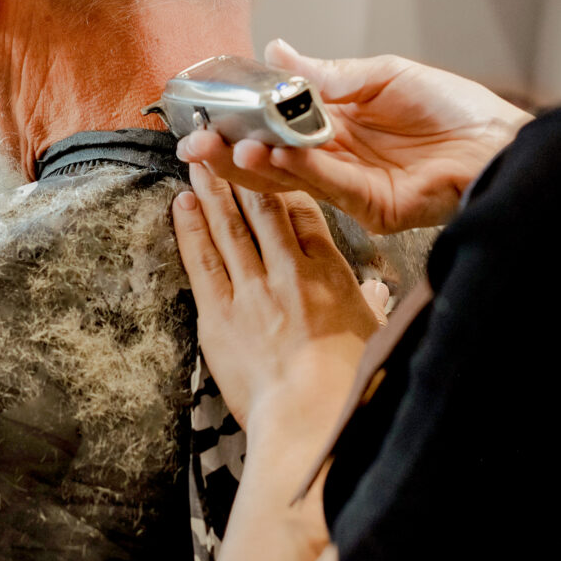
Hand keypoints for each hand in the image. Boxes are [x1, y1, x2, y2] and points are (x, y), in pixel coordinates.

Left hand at [172, 165, 379, 435]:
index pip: (307, 215)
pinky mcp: (219, 314)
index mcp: (331, 276)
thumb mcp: (373, 338)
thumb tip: (378, 292)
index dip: (287, 182)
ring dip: (213, 190)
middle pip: (264, 209)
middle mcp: (290, 273)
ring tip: (198, 160)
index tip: (273, 160)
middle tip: (226, 143)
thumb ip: (371, 307)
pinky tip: (183, 203)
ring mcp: (252, 290)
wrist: (311, 417)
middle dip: (245, 173)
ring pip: (230, 227)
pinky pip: (202, 261)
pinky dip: (191, 229)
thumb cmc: (348, 387)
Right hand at [177, 40, 532, 232]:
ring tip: (226, 146)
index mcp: (333, 125)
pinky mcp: (371, 207)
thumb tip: (276, 52)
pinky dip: (298, 169)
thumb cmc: (453, 108)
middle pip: (269, 158)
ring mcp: (349, 185)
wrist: (500, 140)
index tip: (204, 113)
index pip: (272, 125)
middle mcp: (334, 157)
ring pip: (288, 178)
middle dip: (228, 151)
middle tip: (194, 143)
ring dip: (255, 162)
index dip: (238, 121)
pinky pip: (325, 186)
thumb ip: (327, 74)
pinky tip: (274, 153)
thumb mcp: (383, 74)